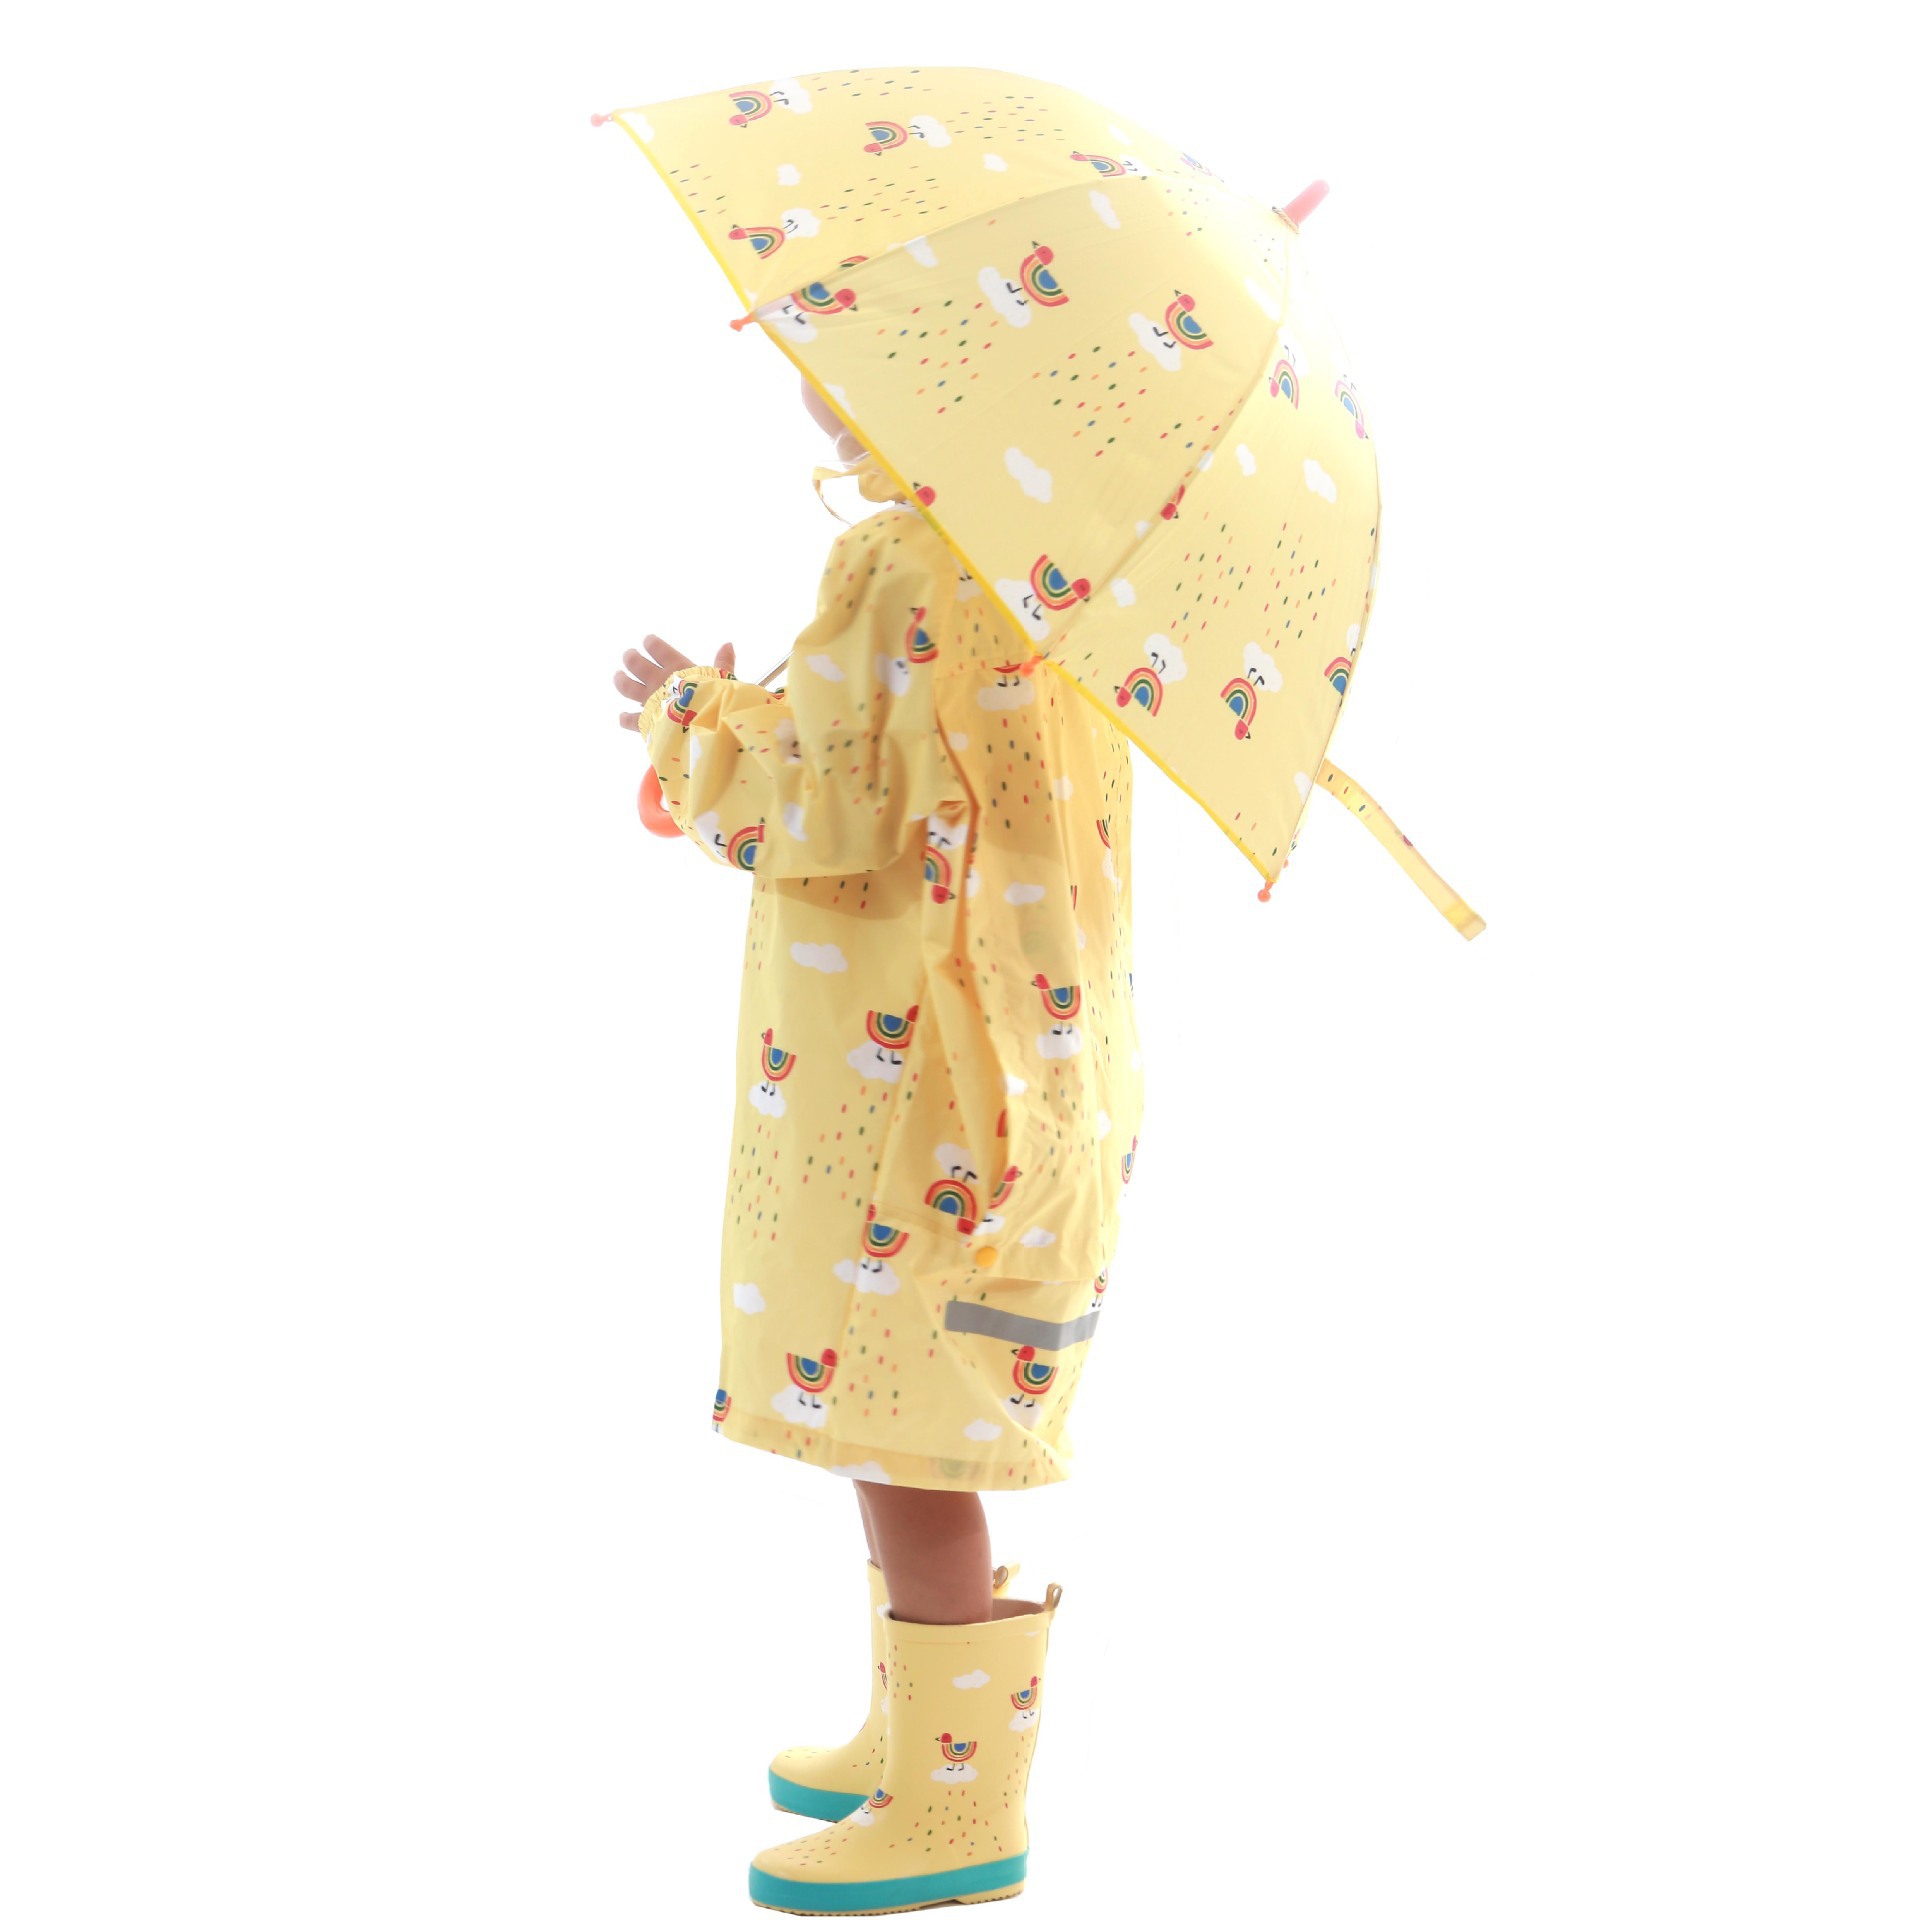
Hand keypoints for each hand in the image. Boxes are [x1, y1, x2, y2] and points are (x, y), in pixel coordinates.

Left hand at [615, 636, 735, 730]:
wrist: (701, 730)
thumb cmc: (715, 703)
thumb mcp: (723, 680)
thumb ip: (724, 663)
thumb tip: (728, 644)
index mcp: (676, 668)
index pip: (657, 648)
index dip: (651, 643)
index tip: (647, 641)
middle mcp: (658, 681)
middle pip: (635, 664)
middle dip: (631, 657)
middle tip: (629, 655)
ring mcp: (648, 700)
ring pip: (626, 687)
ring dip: (620, 680)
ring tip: (618, 676)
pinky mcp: (645, 721)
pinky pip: (630, 719)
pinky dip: (624, 718)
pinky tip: (622, 716)